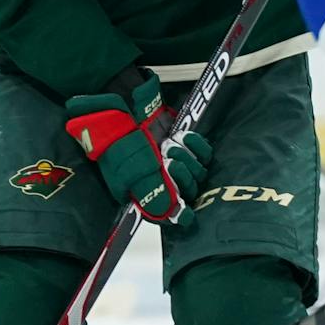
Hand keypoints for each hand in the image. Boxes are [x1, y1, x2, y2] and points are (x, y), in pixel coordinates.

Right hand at [63, 75, 212, 226]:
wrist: (120, 111)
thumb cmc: (119, 143)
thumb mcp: (131, 172)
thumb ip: (153, 193)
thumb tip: (174, 213)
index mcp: (148, 197)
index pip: (174, 214)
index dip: (181, 210)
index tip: (182, 203)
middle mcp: (164, 183)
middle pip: (190, 191)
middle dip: (181, 175)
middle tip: (166, 159)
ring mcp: (177, 164)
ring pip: (199, 172)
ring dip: (187, 157)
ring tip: (168, 144)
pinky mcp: (186, 147)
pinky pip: (204, 152)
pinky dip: (196, 144)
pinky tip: (183, 136)